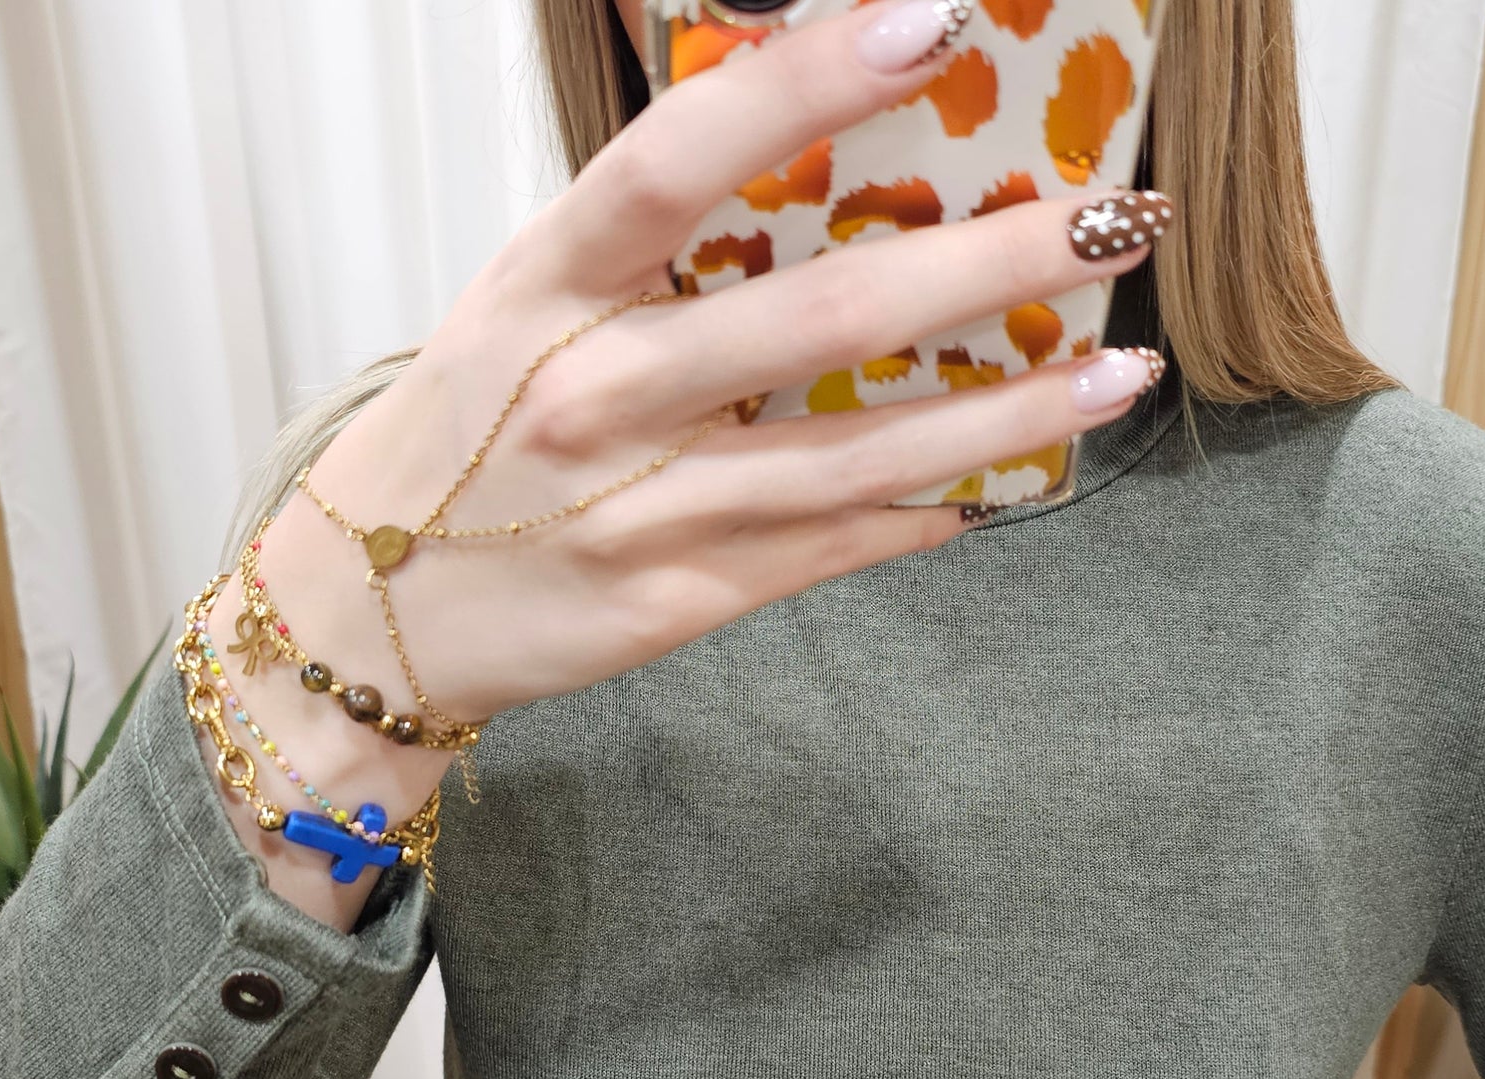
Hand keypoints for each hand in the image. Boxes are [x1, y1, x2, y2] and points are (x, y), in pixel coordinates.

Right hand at [237, 0, 1170, 761]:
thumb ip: (646, 241)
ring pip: (850, 458)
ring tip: (1117, 377)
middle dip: (978, 270)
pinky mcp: (674, 601)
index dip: (801, 86)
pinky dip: (923, 516)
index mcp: (543, 290)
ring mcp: (637, 511)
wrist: (367, 613)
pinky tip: (1008, 487)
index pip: (672, 163)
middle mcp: (591, 398)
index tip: (933, 21)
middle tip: (1108, 222)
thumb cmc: (463, 434)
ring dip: (1000, 417)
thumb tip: (807, 153)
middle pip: (807, 320)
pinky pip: (826, 552)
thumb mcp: (523, 306)